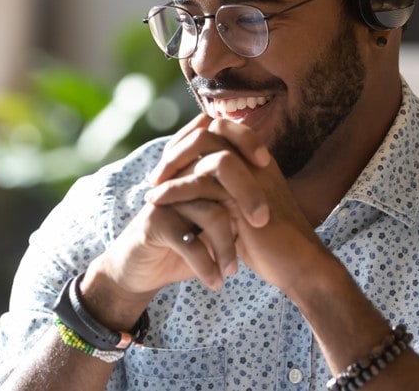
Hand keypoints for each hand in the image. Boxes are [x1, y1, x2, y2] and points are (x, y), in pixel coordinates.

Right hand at [80, 115, 258, 324]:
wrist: (141, 270)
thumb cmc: (184, 244)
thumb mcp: (212, 225)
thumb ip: (235, 206)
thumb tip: (277, 200)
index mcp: (193, 169)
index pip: (221, 136)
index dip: (246, 140)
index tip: (268, 164)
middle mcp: (179, 177)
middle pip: (219, 168)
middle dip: (247, 195)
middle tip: (261, 223)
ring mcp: (166, 198)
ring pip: (210, 212)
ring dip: (227, 247)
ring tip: (233, 272)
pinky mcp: (154, 223)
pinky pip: (190, 242)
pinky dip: (207, 266)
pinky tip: (216, 282)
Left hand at [145, 116, 328, 293]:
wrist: (298, 267)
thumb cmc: (270, 244)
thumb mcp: (242, 211)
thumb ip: (224, 191)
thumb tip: (193, 182)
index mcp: (257, 159)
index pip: (219, 129)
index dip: (190, 140)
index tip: (169, 163)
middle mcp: (256, 160)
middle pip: (210, 130)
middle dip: (177, 148)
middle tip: (156, 174)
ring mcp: (252, 174)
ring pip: (204, 149)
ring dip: (172, 165)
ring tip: (152, 187)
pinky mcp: (245, 196)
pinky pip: (202, 181)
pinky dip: (174, 189)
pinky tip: (156, 201)